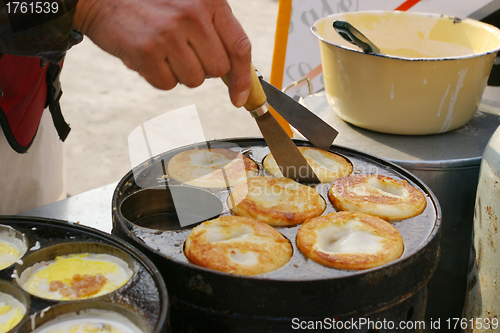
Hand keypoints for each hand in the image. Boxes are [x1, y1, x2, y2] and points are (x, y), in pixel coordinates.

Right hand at [73, 0, 251, 106]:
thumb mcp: (190, 4)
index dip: (243, 79)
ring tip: (163, 50)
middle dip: (203, 68)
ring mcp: (169, 33)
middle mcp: (192, 15)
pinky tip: (149, 55)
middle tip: (183, 51)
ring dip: (179, 73)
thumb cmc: (150, 4)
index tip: (240, 98)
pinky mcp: (147, 51)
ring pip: (194, 80)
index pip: (239, 46)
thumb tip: (236, 75)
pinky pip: (167, 85)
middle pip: (217, 70)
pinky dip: (158, 76)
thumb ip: (215, 32)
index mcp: (209, 1)